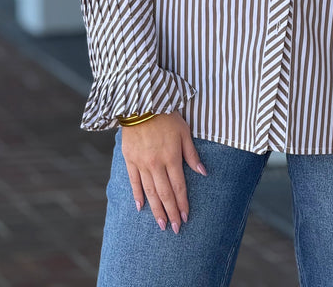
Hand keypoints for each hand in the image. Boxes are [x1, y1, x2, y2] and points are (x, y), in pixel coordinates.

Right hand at [121, 111, 206, 232]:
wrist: (141, 104)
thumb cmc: (166, 115)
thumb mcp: (184, 132)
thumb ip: (192, 154)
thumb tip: (203, 173)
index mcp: (172, 157)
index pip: (179, 186)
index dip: (183, 203)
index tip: (186, 217)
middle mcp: (156, 164)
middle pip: (165, 194)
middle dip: (171, 212)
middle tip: (175, 229)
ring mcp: (141, 163)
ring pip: (150, 192)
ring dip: (156, 210)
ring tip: (161, 224)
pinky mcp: (130, 160)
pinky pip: (134, 182)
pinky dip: (138, 195)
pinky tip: (141, 207)